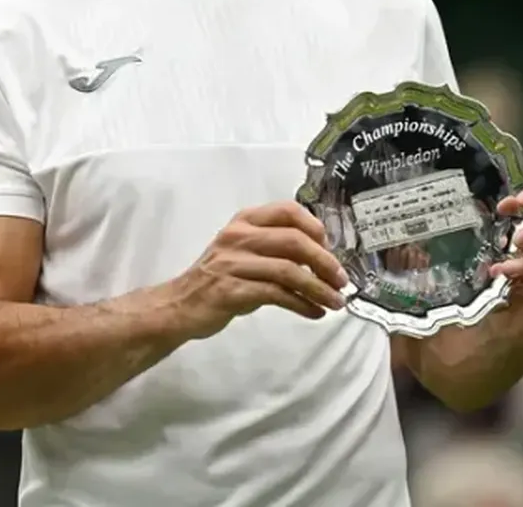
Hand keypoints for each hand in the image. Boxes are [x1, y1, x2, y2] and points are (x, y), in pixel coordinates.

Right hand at [174, 201, 349, 339]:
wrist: (181, 304)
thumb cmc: (219, 278)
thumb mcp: (244, 252)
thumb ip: (275, 248)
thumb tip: (323, 258)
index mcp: (244, 221)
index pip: (288, 210)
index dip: (315, 228)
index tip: (331, 248)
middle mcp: (238, 236)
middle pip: (294, 241)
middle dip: (325, 262)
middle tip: (342, 281)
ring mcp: (233, 263)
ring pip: (289, 271)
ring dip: (319, 288)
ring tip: (336, 302)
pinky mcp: (232, 290)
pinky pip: (276, 294)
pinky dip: (302, 304)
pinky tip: (315, 312)